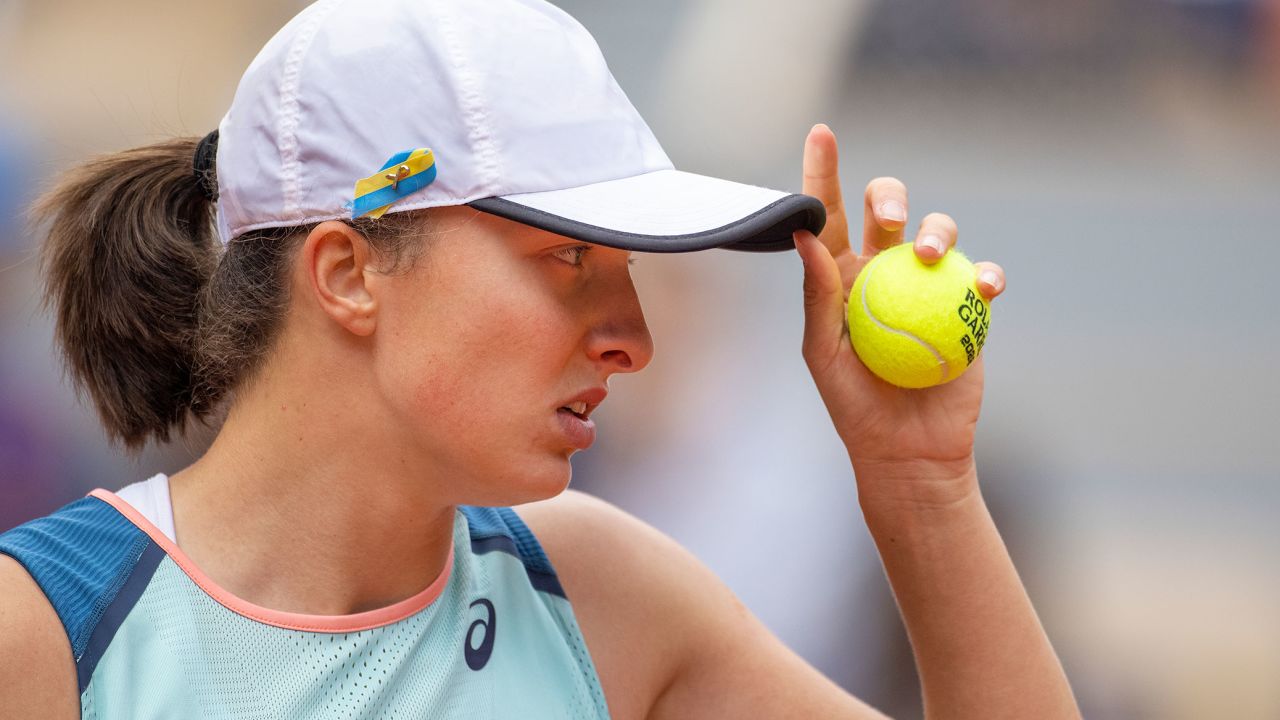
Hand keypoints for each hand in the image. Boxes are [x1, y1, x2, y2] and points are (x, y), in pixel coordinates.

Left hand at [793, 124, 1005, 497]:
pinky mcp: (967, 309)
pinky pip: (983, 277)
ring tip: (934, 256)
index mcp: (841, 278)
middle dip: (890, 197)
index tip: (822, 132)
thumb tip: (805, 235)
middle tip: (890, 220)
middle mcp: (884, 273)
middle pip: (889, 211)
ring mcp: (928, 288)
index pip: (831, 217)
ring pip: (939, 233)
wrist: (909, 450)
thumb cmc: (855, 406)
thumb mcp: (824, 355)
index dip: (825, 174)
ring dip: (940, 231)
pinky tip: (986, 286)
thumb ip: (818, 295)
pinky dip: (988, 274)